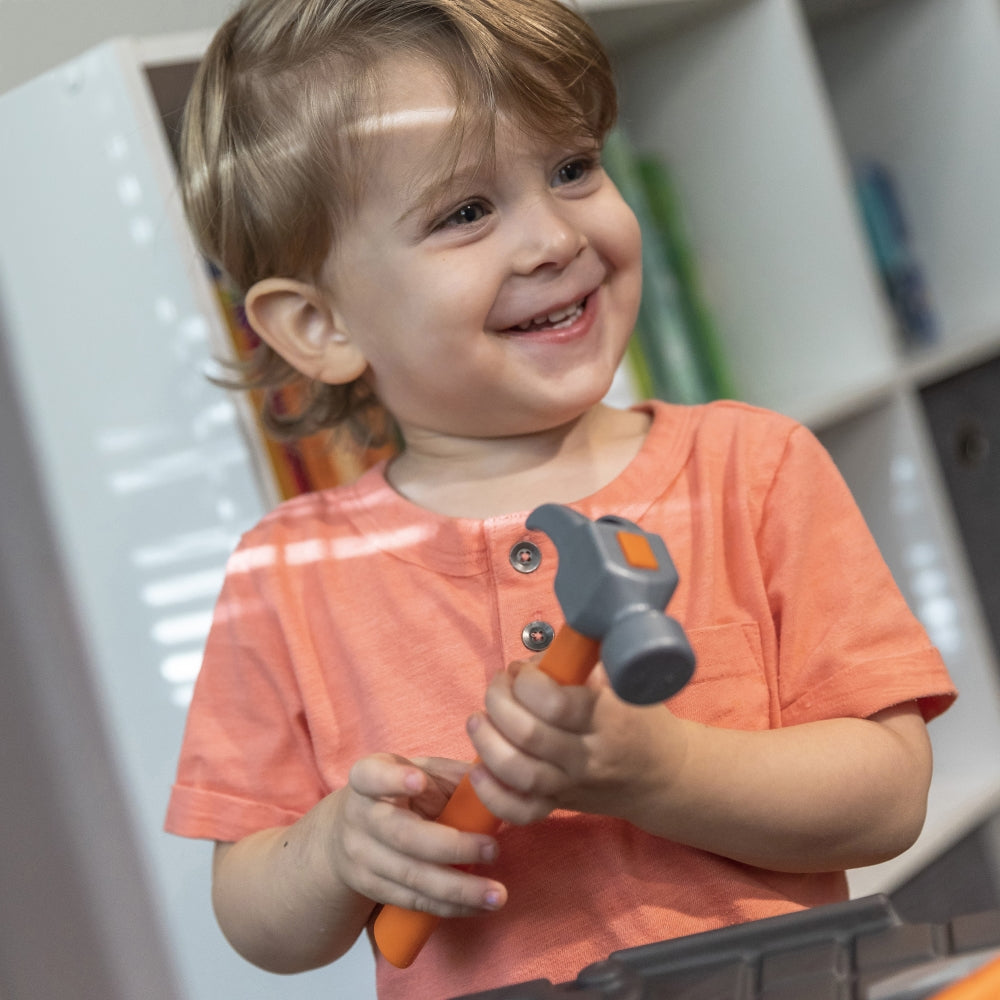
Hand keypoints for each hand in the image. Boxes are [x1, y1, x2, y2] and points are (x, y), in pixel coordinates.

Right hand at [328, 753, 507, 917]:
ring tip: (497, 894)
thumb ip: (449, 774)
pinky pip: (414, 901)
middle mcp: (360, 818)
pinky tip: (480, 906)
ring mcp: (362, 857)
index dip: (393, 779)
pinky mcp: (372, 888)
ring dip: (459, 889)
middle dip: (452, 846)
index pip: (372, 776)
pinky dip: (450, 906)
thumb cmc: (396, 794)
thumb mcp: (415, 771)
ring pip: (412, 876)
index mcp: (368, 778)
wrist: (344, 833)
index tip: (419, 780)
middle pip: (403, 835)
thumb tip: (494, 781)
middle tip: (493, 850)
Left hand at [465, 659, 684, 825]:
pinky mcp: (560, 806)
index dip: (526, 682)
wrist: (664, 776)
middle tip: (498, 687)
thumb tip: (534, 660)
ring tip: (479, 720)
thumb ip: (582, 663)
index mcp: (608, 718)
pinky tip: (477, 771)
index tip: (521, 671)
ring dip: (488, 744)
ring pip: (520, 774)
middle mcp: (589, 756)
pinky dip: (492, 795)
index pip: (556, 704)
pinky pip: (521, 812)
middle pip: (529, 736)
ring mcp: (573, 785)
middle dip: (499, 704)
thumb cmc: (639, 718)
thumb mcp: (622, 681)